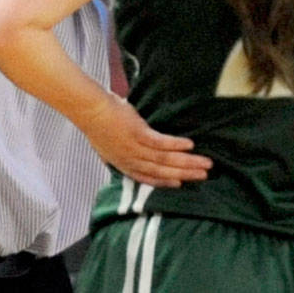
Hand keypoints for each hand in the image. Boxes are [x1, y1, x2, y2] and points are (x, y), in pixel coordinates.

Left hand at [79, 94, 211, 187]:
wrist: (88, 109)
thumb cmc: (96, 123)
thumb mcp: (105, 146)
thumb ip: (118, 154)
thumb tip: (126, 157)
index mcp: (123, 164)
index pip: (147, 178)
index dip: (165, 182)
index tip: (181, 183)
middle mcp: (131, 160)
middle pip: (162, 171)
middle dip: (185, 173)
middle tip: (203, 175)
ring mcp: (135, 148)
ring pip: (165, 159)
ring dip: (187, 162)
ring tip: (205, 163)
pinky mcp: (138, 133)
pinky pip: (161, 142)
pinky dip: (176, 144)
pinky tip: (190, 145)